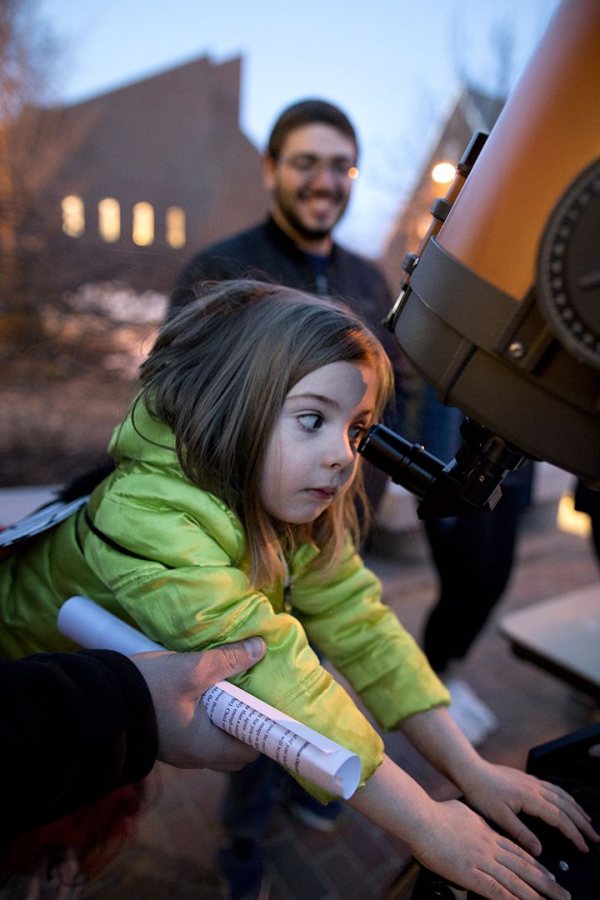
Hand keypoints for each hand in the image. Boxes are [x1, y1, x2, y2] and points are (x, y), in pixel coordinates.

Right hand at [130, 637, 265, 769]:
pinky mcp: (169, 736)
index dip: (263, 727)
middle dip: (246, 721)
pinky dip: (210, 714)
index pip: (250, 749)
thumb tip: (259, 648)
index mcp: (206, 748)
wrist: (100, 698)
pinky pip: (199, 731)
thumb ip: (227, 660)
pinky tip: (208, 688)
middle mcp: (195, 756)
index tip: (268, 701)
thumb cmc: (149, 689)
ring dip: (226, 715)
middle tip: (250, 690)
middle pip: (235, 747)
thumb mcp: (191, 670)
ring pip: (216, 738)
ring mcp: (180, 748)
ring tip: (230, 685)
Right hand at [412, 798, 569, 899]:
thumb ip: (474, 821)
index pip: (518, 852)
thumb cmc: (437, 813)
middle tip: (563, 894)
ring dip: (535, 894)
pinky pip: (495, 889)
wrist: (422, 817)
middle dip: (545, 882)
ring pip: (514, 880)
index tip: (550, 875)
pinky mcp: (470, 873)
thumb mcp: (463, 812)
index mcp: (488, 833)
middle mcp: (490, 847)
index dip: (536, 865)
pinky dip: (510, 899)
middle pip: (523, 867)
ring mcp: (481, 860)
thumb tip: (476, 822)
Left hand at [459, 760, 599, 856]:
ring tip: (588, 821)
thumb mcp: (499, 817)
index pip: (560, 818)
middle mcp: (535, 788)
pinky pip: (553, 788)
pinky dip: (566, 797)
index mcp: (530, 798)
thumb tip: (539, 850)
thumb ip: (520, 833)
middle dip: (582, 822)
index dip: (574, 833)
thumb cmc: (481, 792)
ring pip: (562, 795)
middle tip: (595, 838)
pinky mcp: (527, 779)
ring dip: (577, 809)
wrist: (470, 769)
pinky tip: (567, 802)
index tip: (584, 846)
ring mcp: (532, 781)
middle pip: (566, 806)